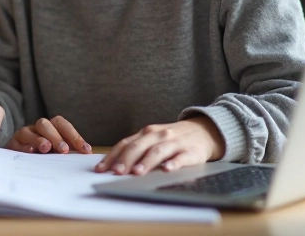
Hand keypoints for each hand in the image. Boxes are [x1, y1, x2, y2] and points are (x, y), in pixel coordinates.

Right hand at [5, 116, 91, 153]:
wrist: (18, 162)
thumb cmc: (43, 156)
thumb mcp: (57, 153)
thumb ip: (68, 151)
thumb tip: (87, 154)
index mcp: (51, 128)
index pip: (62, 125)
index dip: (74, 136)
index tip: (85, 150)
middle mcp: (37, 129)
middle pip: (46, 124)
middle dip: (57, 137)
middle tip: (64, 150)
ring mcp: (24, 135)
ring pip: (30, 131)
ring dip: (39, 139)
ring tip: (46, 148)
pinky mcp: (13, 144)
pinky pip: (18, 142)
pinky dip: (25, 146)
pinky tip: (31, 151)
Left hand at [95, 117, 224, 175]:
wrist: (203, 131)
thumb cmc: (172, 139)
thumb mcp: (153, 139)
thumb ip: (137, 148)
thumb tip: (114, 165)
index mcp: (146, 133)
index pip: (125, 144)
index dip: (112, 156)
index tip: (101, 169)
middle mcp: (158, 135)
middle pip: (138, 147)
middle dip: (125, 160)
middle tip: (116, 172)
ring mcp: (174, 142)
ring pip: (157, 151)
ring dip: (145, 162)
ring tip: (136, 172)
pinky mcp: (190, 151)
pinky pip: (181, 158)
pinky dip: (173, 163)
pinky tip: (166, 170)